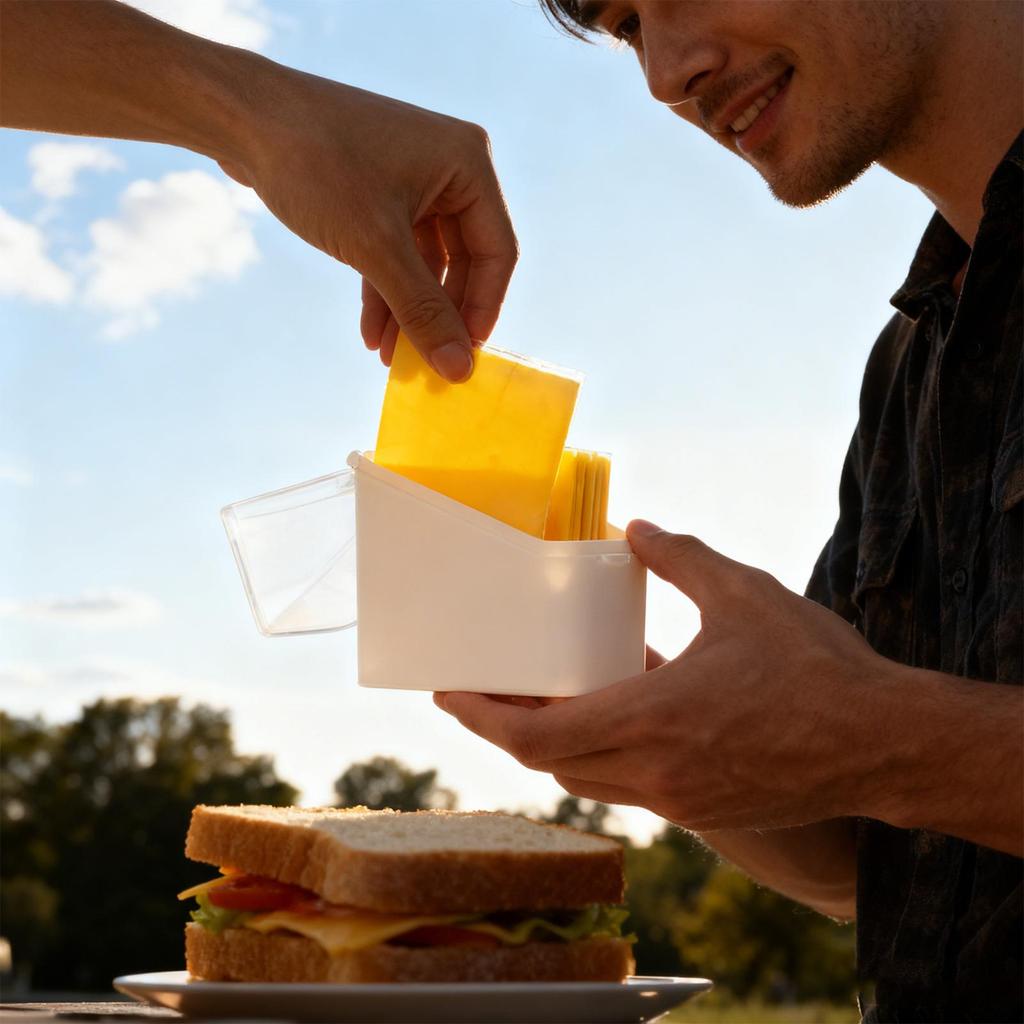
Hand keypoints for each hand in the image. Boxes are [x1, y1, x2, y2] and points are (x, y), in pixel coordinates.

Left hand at [223, 68, 516, 381]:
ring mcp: (414, 180)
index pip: (496, 252)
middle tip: (424, 364)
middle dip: (437, 315)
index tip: (462, 357)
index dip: (481, 310)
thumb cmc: (315, 164)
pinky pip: (396, 252)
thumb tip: (459, 368)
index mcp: (468, 163)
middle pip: (462, 262)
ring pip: (425, 263)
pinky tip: (371, 331)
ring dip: (408, 311)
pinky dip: (384, 290)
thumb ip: (422, 310)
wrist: (240, 118)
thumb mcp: (375, 247)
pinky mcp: (380, 192)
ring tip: (389, 358)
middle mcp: (449, 168)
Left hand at [437, 519, 894, 831]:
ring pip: (586, 777)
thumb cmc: (816, 670)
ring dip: (552, 743)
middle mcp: (653, 772)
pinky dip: (601, 753)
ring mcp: (678, 800)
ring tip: (539, 698)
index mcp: (650, 721)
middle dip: (506, 727)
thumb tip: (634, 528)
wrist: (885, 744)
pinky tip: (615, 712)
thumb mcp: (742, 594)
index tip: (448, 694)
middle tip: (484, 689)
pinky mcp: (704, 810)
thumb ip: (679, 557)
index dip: (482, 716)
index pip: (535, 735)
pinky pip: (628, 785)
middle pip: (548, 761)